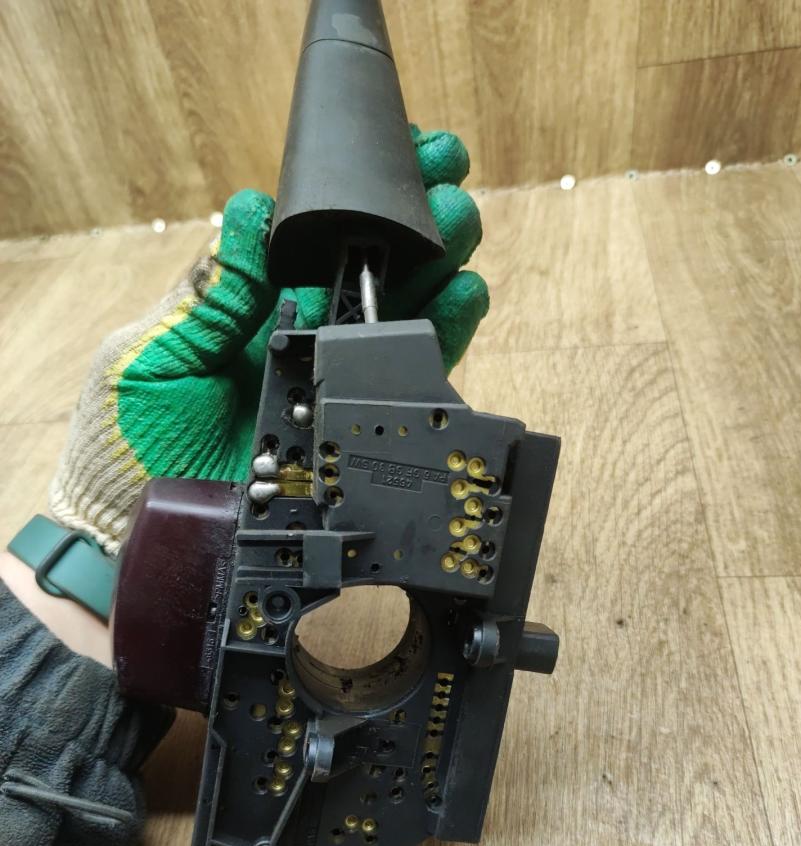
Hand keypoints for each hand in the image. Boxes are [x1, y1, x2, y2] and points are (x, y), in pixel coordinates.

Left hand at [49, 127, 488, 553]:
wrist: (136, 528)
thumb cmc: (127, 442)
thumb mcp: (156, 355)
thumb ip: (212, 296)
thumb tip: (249, 209)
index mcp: (251, 310)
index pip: (311, 240)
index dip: (353, 199)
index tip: (392, 152)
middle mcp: (301, 341)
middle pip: (368, 270)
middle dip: (411, 219)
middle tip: (445, 173)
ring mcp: (331, 385)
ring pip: (400, 316)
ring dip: (437, 265)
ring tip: (461, 224)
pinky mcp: (354, 430)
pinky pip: (408, 380)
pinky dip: (443, 337)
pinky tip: (463, 295)